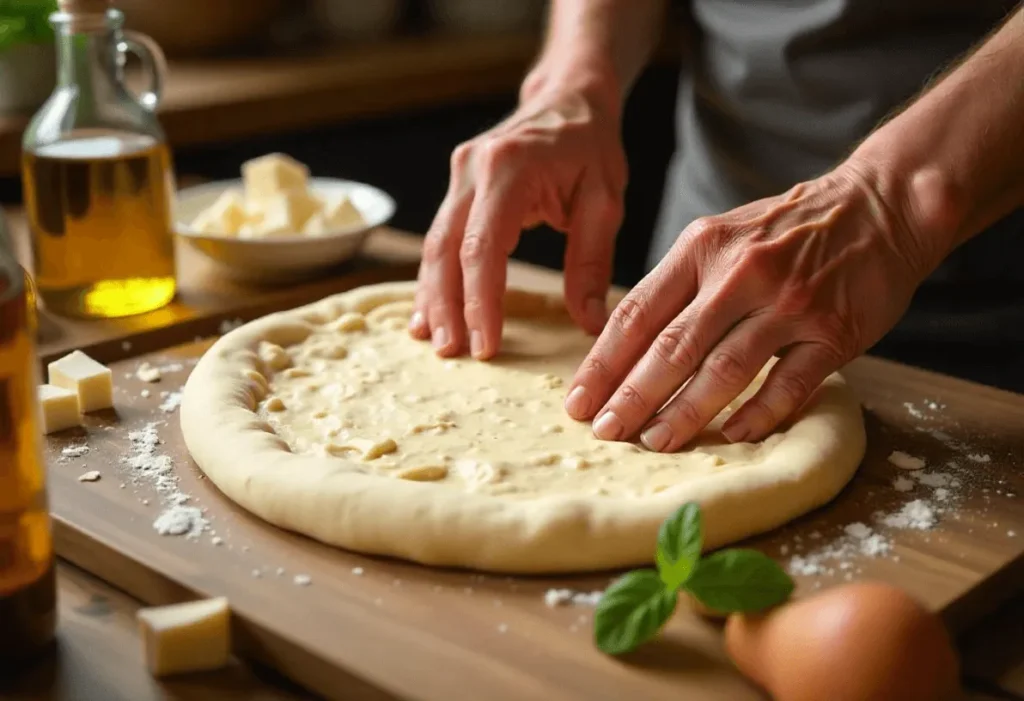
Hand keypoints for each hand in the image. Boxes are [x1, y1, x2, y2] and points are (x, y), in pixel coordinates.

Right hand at [409, 84, 626, 358]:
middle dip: (447, 306)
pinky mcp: (456, 186)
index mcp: (510, 169)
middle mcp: (473, 169)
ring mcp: (458, 175)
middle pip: (447, 249)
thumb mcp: (605, 200)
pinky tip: (429, 312)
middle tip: (451, 353)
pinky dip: (434, 277)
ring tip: (435, 341)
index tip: (485, 345)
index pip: (484, 247)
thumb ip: (591, 261)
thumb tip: (589, 323)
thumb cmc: (590, 147)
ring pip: (434, 245)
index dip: (480, 301)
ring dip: (432, 296)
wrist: (569, 98)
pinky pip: (439, 237)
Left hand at [566, 161, 940, 450]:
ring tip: (654, 442)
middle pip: (672, 346)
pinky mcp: (833, 330)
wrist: (880, 205)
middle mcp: (740, 273)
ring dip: (686, 411)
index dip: (604, 362)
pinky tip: (731, 434)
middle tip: (605, 432)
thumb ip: (680, 283)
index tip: (579, 402)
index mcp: (702, 248)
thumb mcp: (723, 235)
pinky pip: (789, 383)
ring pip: (724, 368)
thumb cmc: (786, 230)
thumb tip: (626, 346)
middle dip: (633, 396)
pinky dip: (759, 413)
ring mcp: (789, 302)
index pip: (637, 313)